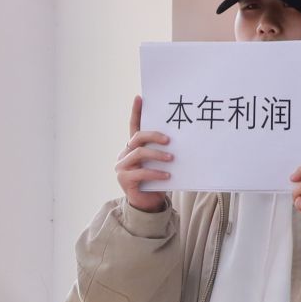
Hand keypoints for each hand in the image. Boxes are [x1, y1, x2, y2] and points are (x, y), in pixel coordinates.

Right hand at [115, 95, 172, 213]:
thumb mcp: (160, 163)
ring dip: (158, 155)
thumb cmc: (157, 181)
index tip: (140, 97)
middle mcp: (124, 154)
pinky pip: (141, 172)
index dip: (136, 112)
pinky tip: (167, 176)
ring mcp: (122, 166)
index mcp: (132, 148)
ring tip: (172, 159)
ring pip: (139, 153)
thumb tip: (178, 141)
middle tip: (169, 140)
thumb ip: (162, 152)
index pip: (133, 126)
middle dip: (154, 136)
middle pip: (137, 138)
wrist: (149, 204)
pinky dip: (156, 173)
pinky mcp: (124, 179)